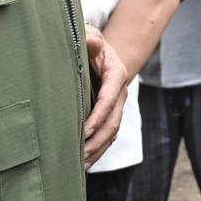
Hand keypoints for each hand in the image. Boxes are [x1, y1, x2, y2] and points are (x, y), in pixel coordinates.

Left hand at [83, 25, 127, 167]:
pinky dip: (98, 150)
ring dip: (98, 149)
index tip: (85, 131)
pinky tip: (85, 164)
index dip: (99, 116)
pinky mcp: (110, 114)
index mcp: (116, 74)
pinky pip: (108, 136)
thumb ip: (90, 39)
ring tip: (81, 165)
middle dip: (98, 139)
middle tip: (80, 154)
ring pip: (112, 132)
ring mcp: (117, 105)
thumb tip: (94, 43)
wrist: (98, 49)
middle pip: (113, 121)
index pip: (109, 98)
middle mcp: (119, 92)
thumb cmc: (89, 42)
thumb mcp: (89, 35)